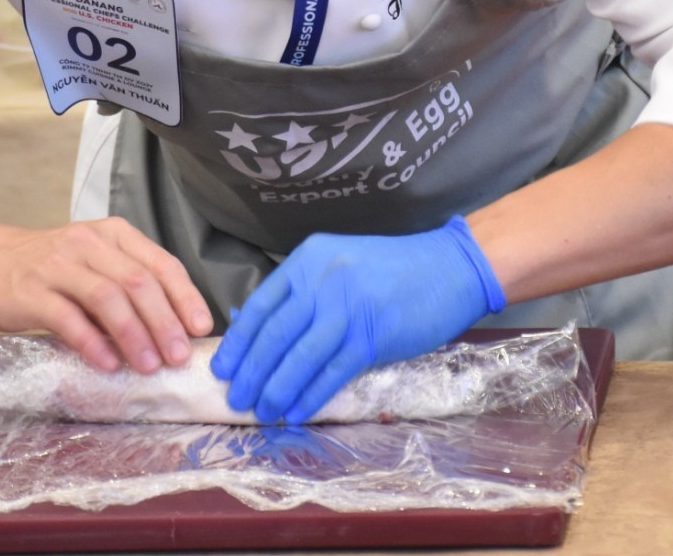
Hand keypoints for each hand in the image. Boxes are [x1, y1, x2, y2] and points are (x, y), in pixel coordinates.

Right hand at [0, 216, 213, 374]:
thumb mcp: (92, 262)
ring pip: (107, 297)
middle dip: (164, 322)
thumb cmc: (46, 267)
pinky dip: (92, 342)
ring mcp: (57, 266)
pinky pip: (67, 317)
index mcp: (112, 235)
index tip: (201, 328)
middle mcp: (88, 244)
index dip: (185, 297)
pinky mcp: (31, 292)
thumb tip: (173, 330)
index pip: (160, 263)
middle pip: (138, 282)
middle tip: (179, 357)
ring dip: (134, 334)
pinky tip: (108, 364)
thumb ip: (127, 285)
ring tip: (149, 365)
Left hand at [209, 215, 506, 423]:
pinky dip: (310, 395)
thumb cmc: (391, 270)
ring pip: (299, 357)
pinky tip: (296, 412)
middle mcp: (323, 282)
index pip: (261, 305)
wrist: (449, 268)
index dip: (238, 341)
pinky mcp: (373, 336)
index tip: (223, 367)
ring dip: (276, 390)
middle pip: (275, 335)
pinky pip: (332, 372)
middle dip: (251, 372)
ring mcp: (348, 309)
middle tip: (236, 398)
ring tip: (262, 412)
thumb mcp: (337, 264)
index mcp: (308, 260)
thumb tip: (254, 325)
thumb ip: (301, 290)